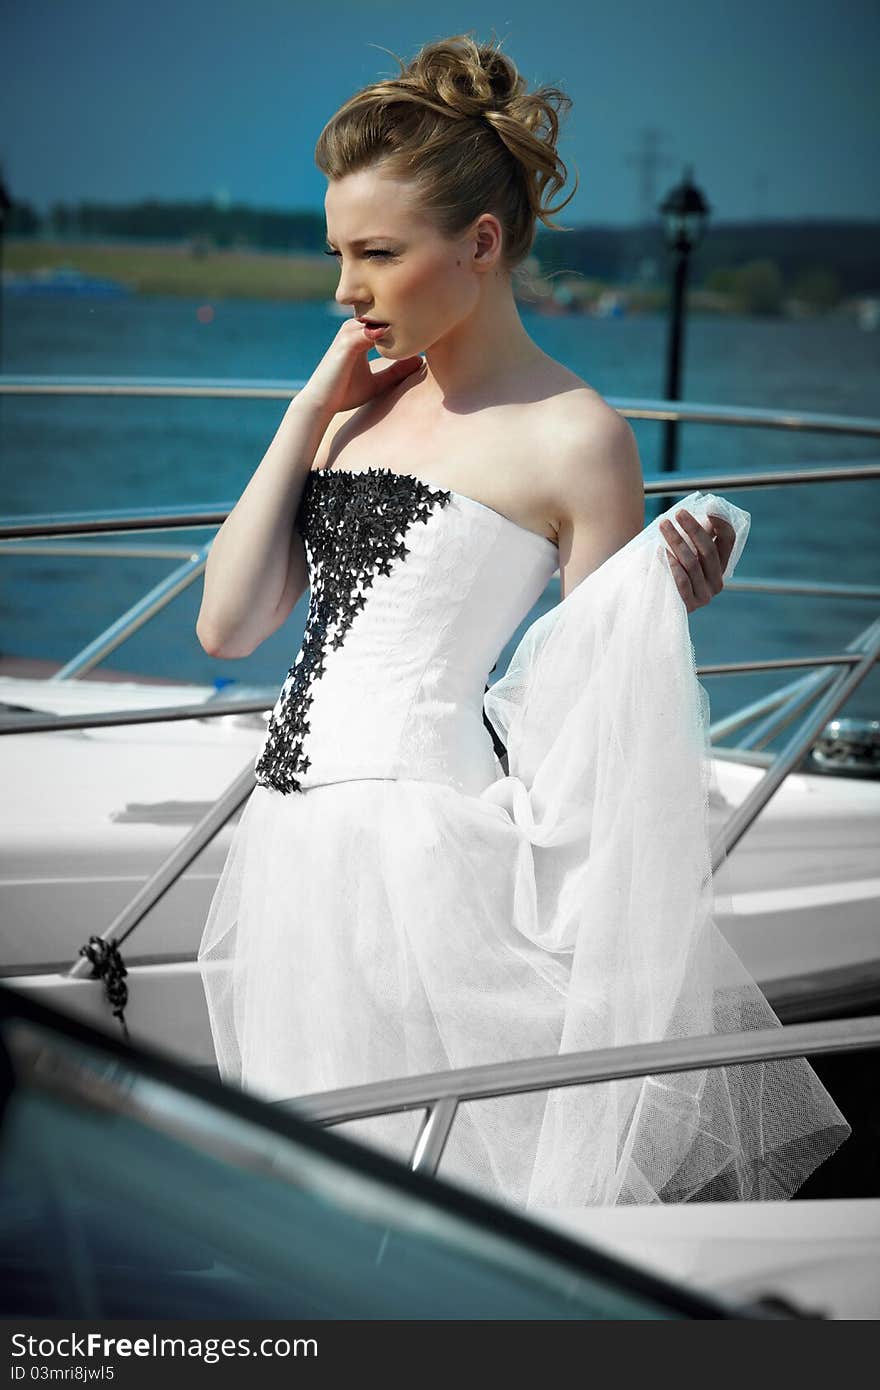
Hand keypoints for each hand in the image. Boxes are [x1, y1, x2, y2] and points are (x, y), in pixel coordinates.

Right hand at [298, 317, 423, 426]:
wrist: (321, 403)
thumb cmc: (345, 393)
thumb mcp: (378, 381)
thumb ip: (396, 371)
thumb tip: (421, 362)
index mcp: (360, 334)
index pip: (386, 320)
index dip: (406, 320)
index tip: (430, 321)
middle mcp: (354, 329)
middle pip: (385, 313)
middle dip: (407, 312)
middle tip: (434, 312)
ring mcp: (349, 333)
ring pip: (380, 318)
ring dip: (400, 317)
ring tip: (427, 317)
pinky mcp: (347, 343)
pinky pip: (371, 331)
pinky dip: (388, 331)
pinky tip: (408, 334)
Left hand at [659, 509, 736, 613]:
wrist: (655, 599)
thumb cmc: (672, 568)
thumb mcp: (687, 549)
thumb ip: (700, 533)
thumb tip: (711, 506)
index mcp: (721, 565)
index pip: (729, 541)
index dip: (721, 524)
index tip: (708, 508)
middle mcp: (717, 581)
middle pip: (708, 550)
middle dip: (693, 529)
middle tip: (679, 513)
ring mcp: (706, 595)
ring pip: (692, 563)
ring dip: (677, 541)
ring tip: (664, 526)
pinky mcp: (691, 605)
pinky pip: (682, 582)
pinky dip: (672, 565)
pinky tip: (663, 552)